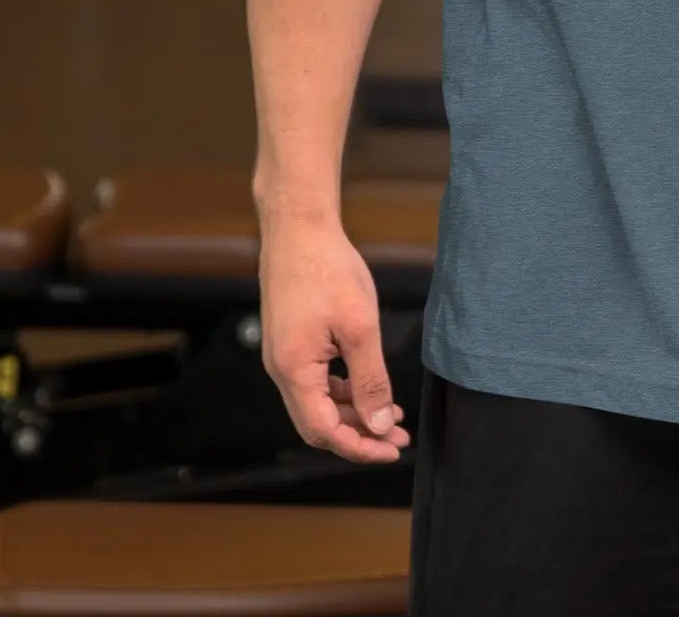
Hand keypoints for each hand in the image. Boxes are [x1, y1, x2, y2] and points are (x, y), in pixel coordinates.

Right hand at [259, 215, 410, 462]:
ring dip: (353, 412)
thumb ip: (370, 380)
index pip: (324, 431)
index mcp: (294, 371)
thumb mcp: (359, 327)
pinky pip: (315, 381)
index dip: (358, 446)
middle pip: (319, 423)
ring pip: (318, 402)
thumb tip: (378, 424)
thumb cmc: (328, 270)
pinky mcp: (290, 342)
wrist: (299, 229)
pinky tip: (368, 386)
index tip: (391, 449)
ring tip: (391, 414)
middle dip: (359, 434)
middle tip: (397, 436)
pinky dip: (342, 390)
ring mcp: (283, 356)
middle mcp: (281, 370)